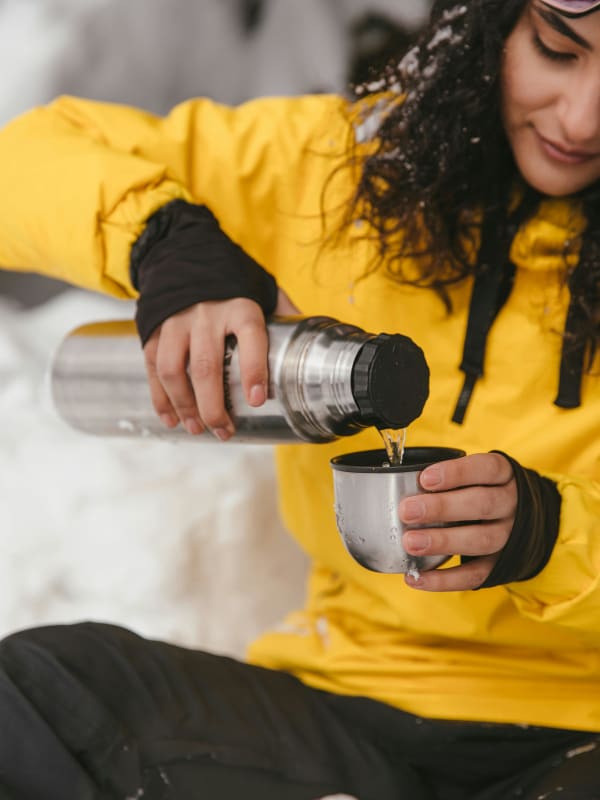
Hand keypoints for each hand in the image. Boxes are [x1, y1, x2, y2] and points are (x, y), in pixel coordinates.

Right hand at [142, 289, 298, 439]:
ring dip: (185, 406)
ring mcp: (176, 322)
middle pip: (205, 365)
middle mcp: (206, 313)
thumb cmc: (232, 281)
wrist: (184, 254)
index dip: (254, 370)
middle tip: (223, 430)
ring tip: (198, 429)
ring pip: (173, 370)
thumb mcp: (263, 288)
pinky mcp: (154, 329)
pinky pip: (153, 368)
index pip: (250, 337)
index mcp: (240, 305)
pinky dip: (161, 398)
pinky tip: (172, 419)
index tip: (258, 399)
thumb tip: (313, 342)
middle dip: (213, 406)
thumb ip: (284, 313)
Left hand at [399, 453, 516, 590]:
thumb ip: (448, 479)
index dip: (457, 473)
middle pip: (482, 504)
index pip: (487, 469)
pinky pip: (475, 575)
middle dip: (442, 508)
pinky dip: (444, 580)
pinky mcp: (500, 565)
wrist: (520, 521)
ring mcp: (509, 536)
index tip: (425, 479)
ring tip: (410, 543)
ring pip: (482, 540)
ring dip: (443, 542)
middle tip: (407, 511)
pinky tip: (415, 577)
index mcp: (503, 476)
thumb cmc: (482, 490)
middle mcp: (511, 505)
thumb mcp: (475, 475)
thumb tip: (400, 484)